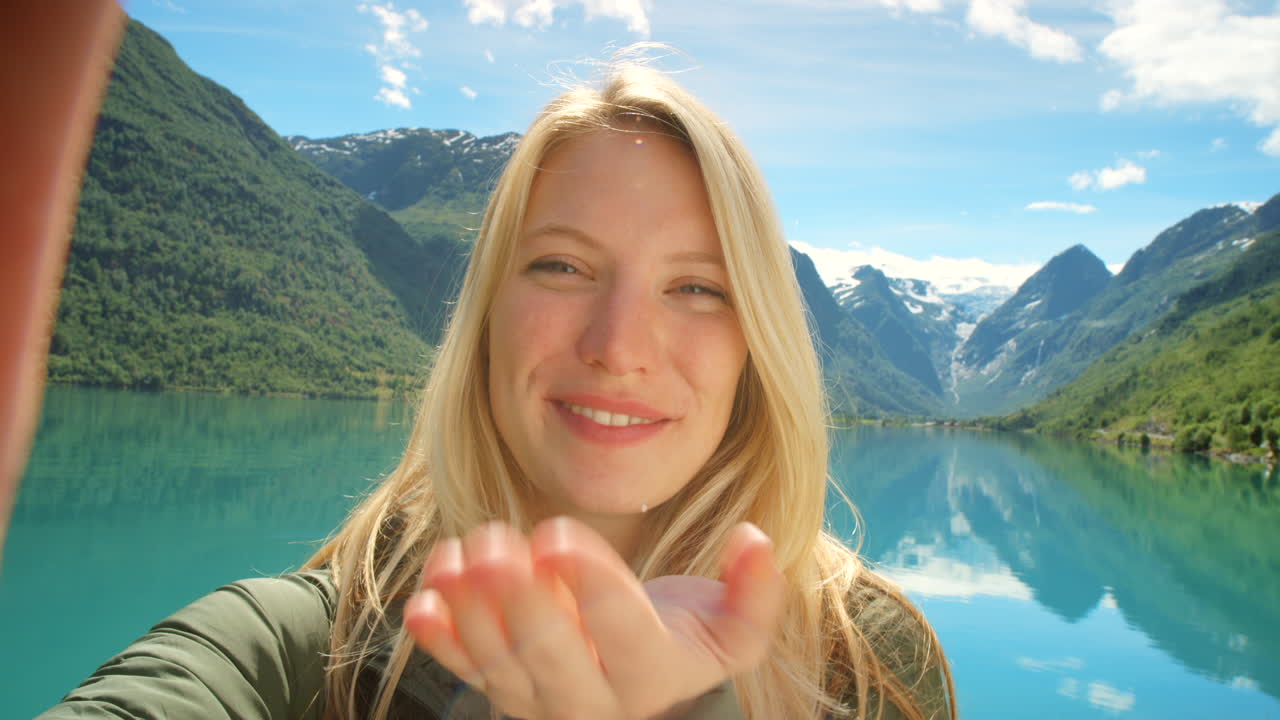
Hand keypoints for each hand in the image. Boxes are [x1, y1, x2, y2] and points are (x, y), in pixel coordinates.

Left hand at [402, 517, 784, 719]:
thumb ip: (755, 594)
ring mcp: (538, 704)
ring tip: (455, 555)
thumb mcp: (730, 631)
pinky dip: (440, 643)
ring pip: (498, 664)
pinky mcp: (501, 693)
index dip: (591, 586)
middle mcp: (591, 702)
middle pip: (549, 655)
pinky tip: (422, 603)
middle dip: (518, 598)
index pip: (623, 634)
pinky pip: (466, 673)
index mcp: (652, 677)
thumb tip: (754, 540)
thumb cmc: (681, 642)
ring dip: (470, 611)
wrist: (639, 693)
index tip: (557, 535)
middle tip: (496, 542)